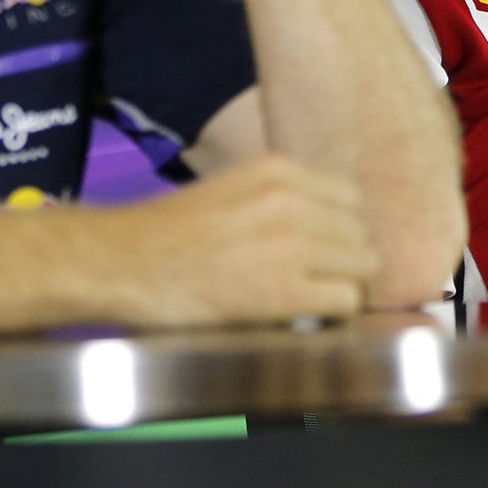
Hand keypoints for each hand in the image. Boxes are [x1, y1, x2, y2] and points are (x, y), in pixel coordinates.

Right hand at [106, 155, 377, 326]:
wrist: (122, 261)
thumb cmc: (169, 232)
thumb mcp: (233, 188)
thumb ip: (281, 196)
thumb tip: (326, 220)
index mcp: (280, 171)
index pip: (353, 198)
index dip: (345, 229)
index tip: (332, 251)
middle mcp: (292, 200)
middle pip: (364, 232)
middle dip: (349, 260)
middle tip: (325, 281)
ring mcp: (291, 245)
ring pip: (365, 266)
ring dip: (346, 286)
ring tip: (317, 300)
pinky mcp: (283, 291)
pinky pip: (345, 301)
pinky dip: (334, 314)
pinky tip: (308, 317)